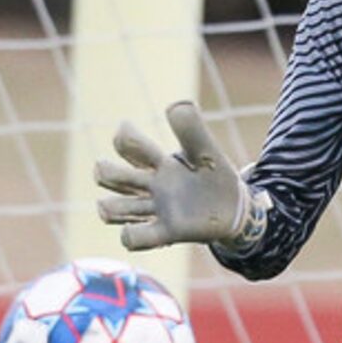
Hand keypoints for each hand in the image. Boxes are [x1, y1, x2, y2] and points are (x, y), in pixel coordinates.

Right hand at [94, 102, 258, 251]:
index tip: (133, 134)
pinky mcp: (165, 233)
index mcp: (158, 162)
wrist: (236, 209)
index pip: (127, 145)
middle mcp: (150, 186)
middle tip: (130, 176)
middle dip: (105, 172)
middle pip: (108, 176)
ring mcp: (155, 210)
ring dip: (110, 208)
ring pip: (112, 208)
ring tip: (122, 207)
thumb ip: (193, 130)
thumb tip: (178, 104)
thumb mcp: (207, 151)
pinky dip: (131, 235)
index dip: (124, 137)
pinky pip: (135, 238)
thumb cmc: (216, 177)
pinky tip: (140, 229)